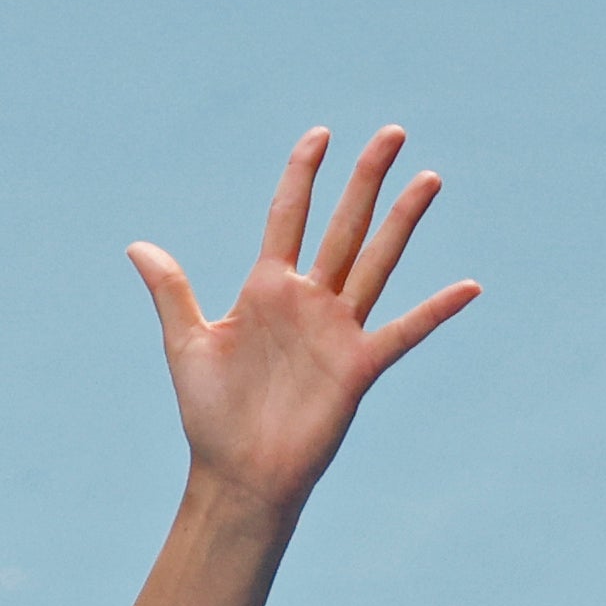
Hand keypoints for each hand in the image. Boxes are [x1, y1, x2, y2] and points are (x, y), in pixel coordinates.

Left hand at [128, 126, 477, 519]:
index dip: (303, 174)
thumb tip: (137, 246)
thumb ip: (171, 291)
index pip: (288, 215)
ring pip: (376, 261)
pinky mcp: (358, 366)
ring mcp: (337, 330)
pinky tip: (469, 286)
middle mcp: (308, 301)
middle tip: (391, 131)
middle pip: (343, 225)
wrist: (236, 473)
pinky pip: (404, 331)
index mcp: (267, 288)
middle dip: (365, 178)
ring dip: (402, 221)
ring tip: (428, 177)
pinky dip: (436, 310)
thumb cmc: (210, 414)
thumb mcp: (186, 344)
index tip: (320, 135)